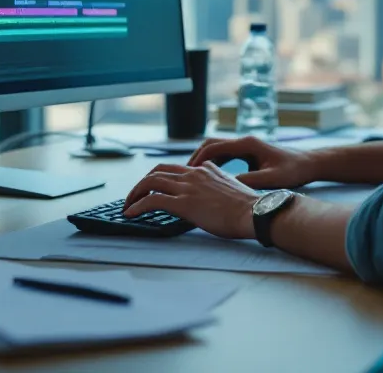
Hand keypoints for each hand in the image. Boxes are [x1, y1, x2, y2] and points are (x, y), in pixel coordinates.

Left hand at [123, 163, 259, 238]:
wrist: (255, 213)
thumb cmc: (249, 207)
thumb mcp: (232, 188)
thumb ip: (217, 185)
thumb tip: (212, 195)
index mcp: (206, 169)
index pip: (176, 168)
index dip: (161, 178)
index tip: (153, 188)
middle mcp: (194, 174)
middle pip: (158, 171)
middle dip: (142, 183)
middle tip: (135, 196)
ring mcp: (188, 187)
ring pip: (151, 182)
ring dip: (135, 193)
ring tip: (127, 205)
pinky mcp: (184, 203)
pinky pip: (152, 201)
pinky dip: (137, 206)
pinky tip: (131, 214)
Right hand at [188, 135, 317, 189]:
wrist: (309, 164)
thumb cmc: (293, 170)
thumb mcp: (272, 179)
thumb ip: (250, 181)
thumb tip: (227, 186)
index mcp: (247, 144)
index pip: (214, 147)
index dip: (198, 160)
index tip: (187, 173)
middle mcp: (244, 142)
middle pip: (211, 145)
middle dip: (196, 158)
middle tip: (184, 174)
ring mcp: (246, 146)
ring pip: (217, 150)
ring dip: (203, 162)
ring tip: (192, 179)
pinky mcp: (249, 153)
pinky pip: (225, 156)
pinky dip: (214, 165)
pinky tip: (209, 179)